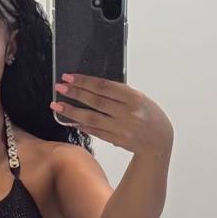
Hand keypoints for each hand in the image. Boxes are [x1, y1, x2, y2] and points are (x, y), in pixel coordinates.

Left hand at [51, 73, 173, 157]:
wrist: (159, 141)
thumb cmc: (150, 115)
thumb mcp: (140, 99)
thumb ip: (119, 94)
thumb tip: (92, 87)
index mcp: (135, 98)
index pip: (105, 87)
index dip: (85, 81)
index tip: (69, 77)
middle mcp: (127, 114)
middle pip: (96, 101)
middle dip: (75, 94)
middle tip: (59, 87)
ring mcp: (121, 128)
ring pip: (91, 118)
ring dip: (72, 111)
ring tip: (57, 105)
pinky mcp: (116, 140)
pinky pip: (95, 131)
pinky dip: (82, 125)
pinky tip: (70, 120)